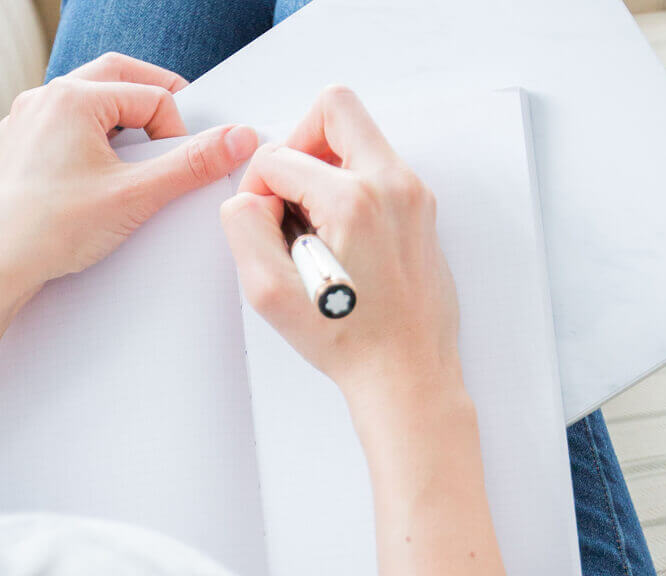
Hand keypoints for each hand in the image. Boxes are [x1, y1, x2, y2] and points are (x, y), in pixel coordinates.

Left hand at [0, 53, 258, 314]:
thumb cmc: (49, 231)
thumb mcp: (136, 197)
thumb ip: (190, 166)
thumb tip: (235, 140)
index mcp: (72, 98)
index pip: (150, 95)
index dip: (176, 130)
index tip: (180, 166)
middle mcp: (43, 99)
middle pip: (115, 79)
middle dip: (152, 104)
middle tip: (174, 134)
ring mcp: (23, 122)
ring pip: (85, 104)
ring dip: (117, 123)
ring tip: (132, 161)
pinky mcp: (13, 148)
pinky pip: (59, 129)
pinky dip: (86, 142)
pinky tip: (93, 180)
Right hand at [219, 86, 460, 409]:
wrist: (406, 375)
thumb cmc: (350, 343)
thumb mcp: (270, 294)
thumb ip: (243, 228)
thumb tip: (252, 198)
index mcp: (353, 200)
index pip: (279, 157)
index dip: (255, 188)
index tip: (264, 226)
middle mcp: (392, 185)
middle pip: (334, 108)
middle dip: (297, 142)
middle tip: (288, 191)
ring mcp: (413, 195)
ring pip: (359, 137)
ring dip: (324, 167)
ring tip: (313, 224)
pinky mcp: (422, 211)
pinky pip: (378, 170)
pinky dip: (350, 188)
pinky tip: (339, 238)